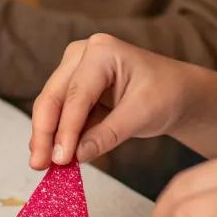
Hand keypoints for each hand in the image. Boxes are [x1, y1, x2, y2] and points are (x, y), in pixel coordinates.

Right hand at [29, 33, 198, 168]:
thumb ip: (108, 134)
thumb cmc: (166, 94)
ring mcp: (75, 70)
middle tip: (39, 165)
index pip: (77, 94)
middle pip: (54, 96)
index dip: (66, 129)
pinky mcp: (75, 89)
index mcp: (102, 51)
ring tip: (42, 165)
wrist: (177, 93)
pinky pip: (61, 114)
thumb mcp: (142, 114)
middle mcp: (81, 55)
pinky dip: (57, 136)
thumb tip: (76, 156)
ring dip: (46, 136)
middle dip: (45, 133)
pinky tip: (52, 157)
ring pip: (51, 106)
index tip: (59, 159)